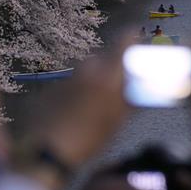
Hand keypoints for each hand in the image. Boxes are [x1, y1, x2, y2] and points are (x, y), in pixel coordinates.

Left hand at [17, 34, 133, 189]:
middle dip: (111, 69)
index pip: (124, 40)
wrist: (48, 152)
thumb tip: (142, 89)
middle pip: (104, 58)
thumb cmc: (91, 137)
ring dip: (93, 82)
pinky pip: (69, 85)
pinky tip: (75, 113)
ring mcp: (66, 78)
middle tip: (116, 87)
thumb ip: (133, 99)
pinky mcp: (49, 89)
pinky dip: (75, 93)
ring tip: (94, 105)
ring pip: (85, 72)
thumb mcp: (120, 120)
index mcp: (108, 72)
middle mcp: (87, 68)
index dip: (132, 37)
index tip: (136, 39)